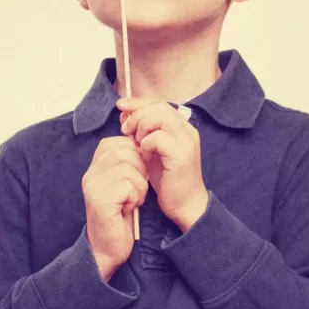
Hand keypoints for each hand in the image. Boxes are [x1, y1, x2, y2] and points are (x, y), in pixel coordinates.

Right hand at [82, 135, 149, 280]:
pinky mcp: (100, 201)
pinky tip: (129, 208)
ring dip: (139, 186)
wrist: (108, 248)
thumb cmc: (120, 215)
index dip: (135, 154)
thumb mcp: (122, 184)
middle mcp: (90, 174)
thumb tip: (143, 145)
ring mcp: (93, 187)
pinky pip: (128, 186)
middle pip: (124, 152)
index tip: (139, 174)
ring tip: (133, 199)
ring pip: (128, 168)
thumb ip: (127, 164)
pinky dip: (135, 197)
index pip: (117, 142)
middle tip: (138, 188)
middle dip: (140, 169)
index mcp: (95, 167)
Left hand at [117, 96, 207, 231]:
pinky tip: (144, 155)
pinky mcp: (181, 155)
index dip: (138, 102)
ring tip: (135, 142)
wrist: (185, 205)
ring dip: (141, 127)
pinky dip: (146, 144)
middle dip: (137, 114)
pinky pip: (158, 138)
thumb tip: (126, 115)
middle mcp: (187, 131)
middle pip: (159, 106)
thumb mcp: (152, 151)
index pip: (159, 103)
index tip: (121, 105)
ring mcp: (186, 142)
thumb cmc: (167, 180)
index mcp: (181, 127)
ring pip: (159, 117)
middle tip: (126, 130)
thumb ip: (142, 133)